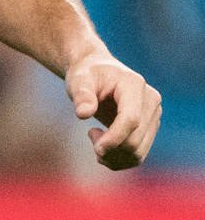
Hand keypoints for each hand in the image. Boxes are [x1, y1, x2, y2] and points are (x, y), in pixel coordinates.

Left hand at [66, 50, 160, 168]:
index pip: (131, 119)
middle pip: (135, 140)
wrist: (98, 73)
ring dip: (113, 157)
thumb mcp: (78, 79)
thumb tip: (83, 114)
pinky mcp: (150, 128)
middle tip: (90, 135)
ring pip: (138, 153)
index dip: (115, 138)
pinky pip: (138, 155)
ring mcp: (154, 116)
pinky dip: (119, 159)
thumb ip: (81, 94)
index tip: (96, 149)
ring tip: (94, 139)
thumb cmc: (87, 75)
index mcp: (134, 84)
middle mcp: (151, 101)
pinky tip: (103, 147)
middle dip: (110, 148)